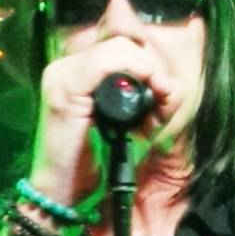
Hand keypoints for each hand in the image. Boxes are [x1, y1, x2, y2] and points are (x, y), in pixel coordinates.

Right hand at [31, 38, 188, 207]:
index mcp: (80, 73)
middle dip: (151, 67)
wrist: (64, 191)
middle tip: (161, 96)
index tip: (162, 92)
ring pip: (116, 48)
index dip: (148, 64)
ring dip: (145, 69)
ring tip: (154, 96)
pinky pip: (102, 63)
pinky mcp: (63, 89)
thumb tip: (173, 83)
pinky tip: (142, 90)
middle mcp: (67, 67)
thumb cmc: (96, 162)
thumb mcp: (135, 129)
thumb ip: (156, 105)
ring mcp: (61, 75)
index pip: (122, 48)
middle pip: (122, 44)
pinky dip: (130, 71)